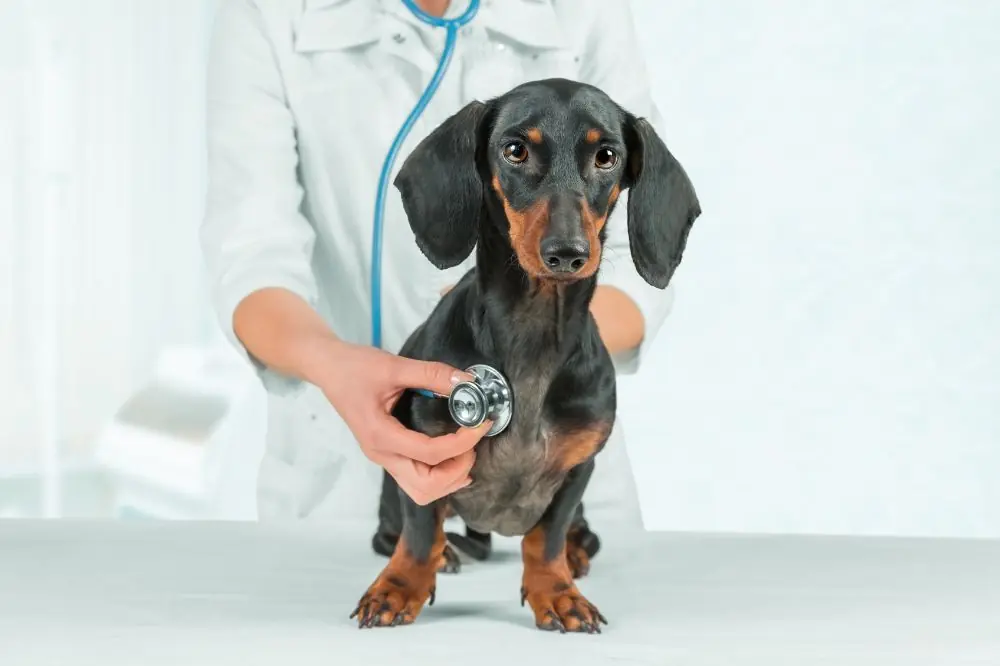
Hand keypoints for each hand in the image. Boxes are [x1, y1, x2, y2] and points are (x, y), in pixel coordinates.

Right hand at [314, 339, 489, 505]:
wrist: (328, 368)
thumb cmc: (354, 367)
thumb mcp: (394, 366)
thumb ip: (432, 374)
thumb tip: (467, 382)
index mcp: (380, 436)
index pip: (430, 454)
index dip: (463, 443)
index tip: (482, 424)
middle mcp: (381, 455)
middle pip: (426, 487)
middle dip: (456, 470)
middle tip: (473, 442)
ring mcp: (383, 458)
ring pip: (421, 491)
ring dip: (448, 479)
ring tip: (465, 451)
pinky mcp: (387, 454)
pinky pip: (416, 479)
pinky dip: (440, 476)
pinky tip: (454, 457)